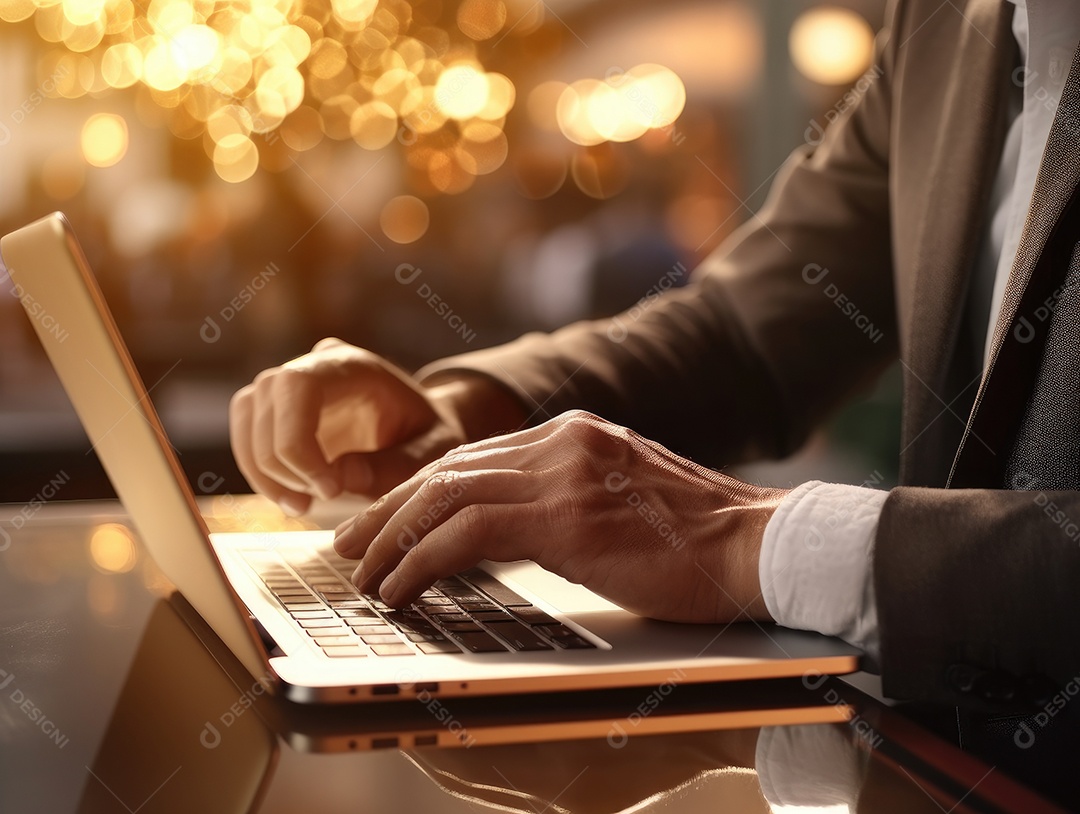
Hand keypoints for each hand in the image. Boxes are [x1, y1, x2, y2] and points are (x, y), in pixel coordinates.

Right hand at [229, 338, 523, 514]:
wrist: (422, 427)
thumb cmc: (430, 434)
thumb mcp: (432, 451)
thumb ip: (395, 465)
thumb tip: (340, 478)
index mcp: (352, 364)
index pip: (297, 386)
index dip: (297, 441)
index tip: (327, 490)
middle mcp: (313, 364)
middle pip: (265, 401)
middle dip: (283, 464)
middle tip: (320, 502)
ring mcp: (290, 383)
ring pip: (247, 417)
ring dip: (265, 471)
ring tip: (302, 506)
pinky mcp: (276, 408)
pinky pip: (247, 434)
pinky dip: (261, 472)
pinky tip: (293, 499)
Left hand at [334, 411, 786, 622]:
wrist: (759, 546)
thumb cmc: (701, 540)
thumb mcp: (625, 500)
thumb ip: (572, 496)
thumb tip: (517, 530)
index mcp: (575, 435)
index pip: (474, 460)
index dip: (419, 493)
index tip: (385, 523)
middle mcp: (562, 441)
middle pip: (448, 471)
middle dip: (388, 512)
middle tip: (348, 546)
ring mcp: (564, 472)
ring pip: (445, 498)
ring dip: (393, 540)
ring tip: (363, 577)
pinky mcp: (566, 516)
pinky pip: (466, 535)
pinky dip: (422, 563)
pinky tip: (400, 591)